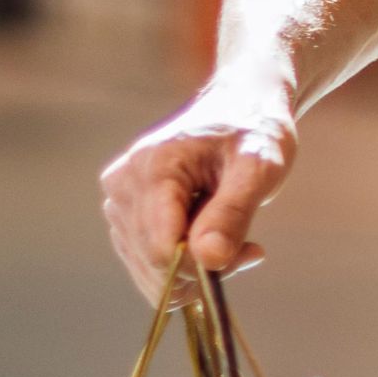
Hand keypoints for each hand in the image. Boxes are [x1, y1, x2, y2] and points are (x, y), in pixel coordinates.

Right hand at [100, 82, 294, 301]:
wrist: (238, 108)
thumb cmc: (252, 131)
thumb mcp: (259, 167)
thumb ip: (233, 212)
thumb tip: (209, 259)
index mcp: (152, 168)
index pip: (162, 248)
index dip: (204, 265)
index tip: (250, 251)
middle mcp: (122, 186)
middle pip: (154, 261)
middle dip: (206, 266)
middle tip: (250, 248)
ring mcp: (117, 202)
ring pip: (149, 268)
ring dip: (197, 268)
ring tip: (237, 240)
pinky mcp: (123, 216)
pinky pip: (147, 262)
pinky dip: (184, 265)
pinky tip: (216, 242)